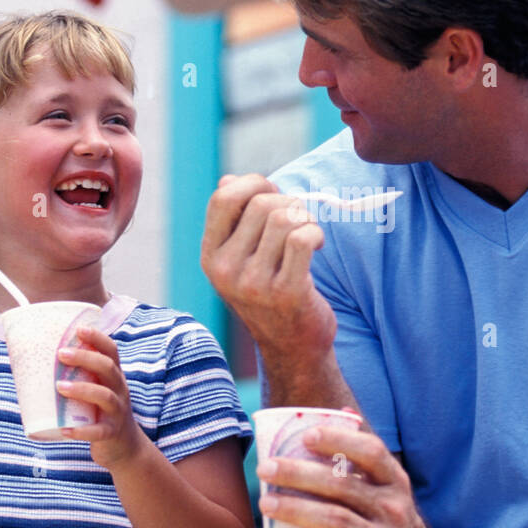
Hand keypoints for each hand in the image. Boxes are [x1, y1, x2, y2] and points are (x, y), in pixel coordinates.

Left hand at [56, 325, 145, 469]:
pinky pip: (98, 431)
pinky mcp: (111, 434)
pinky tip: (65, 430)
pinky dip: (82, 431)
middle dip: (85, 358)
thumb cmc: (101, 413)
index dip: (98, 338)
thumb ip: (78, 377)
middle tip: (60, 353)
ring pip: (105, 396)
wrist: (124, 447)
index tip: (79, 329)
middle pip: (108, 369)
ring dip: (83, 389)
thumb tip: (34, 363)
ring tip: (59, 386)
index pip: (111, 351)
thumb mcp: (97, 390)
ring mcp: (117, 412)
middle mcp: (119, 390)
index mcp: (114, 377)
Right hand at [200, 174, 335, 358]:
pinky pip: (303, 239)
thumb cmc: (270, 293)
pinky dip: (316, 233)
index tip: (273, 195)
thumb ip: (234, 219)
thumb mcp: (241, 258)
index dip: (254, 184)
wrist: (292, 347)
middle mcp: (226, 270)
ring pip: (285, 218)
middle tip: (299, 219)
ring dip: (306, 218)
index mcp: (211, 256)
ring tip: (309, 234)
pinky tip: (316, 245)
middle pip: (261, 204)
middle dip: (289, 202)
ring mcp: (254, 284)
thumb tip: (230, 180)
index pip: (223, 198)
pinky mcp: (286, 293)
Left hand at [257, 425, 440, 527]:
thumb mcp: (390, 488)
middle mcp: (394, 510)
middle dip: (300, 474)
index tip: (306, 434)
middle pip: (343, 486)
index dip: (340, 440)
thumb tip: (343, 411)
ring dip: (296, 511)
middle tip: (265, 467)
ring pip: (335, 521)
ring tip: (265, 503)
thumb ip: (366, 455)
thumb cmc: (392, 520)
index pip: (373, 453)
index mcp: (396, 483)